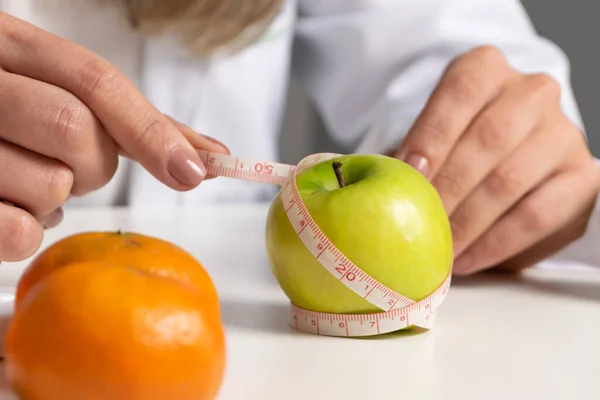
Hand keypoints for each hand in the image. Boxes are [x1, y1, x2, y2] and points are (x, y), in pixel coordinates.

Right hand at [0, 13, 228, 261]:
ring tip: (25, 179)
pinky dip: (29, 229)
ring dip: (55, 197)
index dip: (152, 130)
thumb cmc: (9, 113)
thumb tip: (205, 153)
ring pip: (52, 185)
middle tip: (71, 166)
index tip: (196, 170)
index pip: (94, 80)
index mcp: (6, 44)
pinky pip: (20, 233)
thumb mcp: (54, 90)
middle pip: (78, 131)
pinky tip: (9, 205)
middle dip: (94, 165)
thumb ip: (126, 118)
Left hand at [393, 46, 599, 274]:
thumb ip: (410, 154)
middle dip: (447, 187)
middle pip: (489, 138)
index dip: (432, 135)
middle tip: (418, 224)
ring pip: (509, 180)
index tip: (410, 175)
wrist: (508, 159)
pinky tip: (466, 258)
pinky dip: (495, 243)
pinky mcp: (582, 177)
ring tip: (436, 250)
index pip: (461, 92)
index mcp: (487, 69)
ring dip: (466, 222)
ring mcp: (562, 133)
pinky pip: (536, 216)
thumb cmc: (455, 146)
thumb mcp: (430, 136)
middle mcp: (532, 92)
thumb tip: (378, 186)